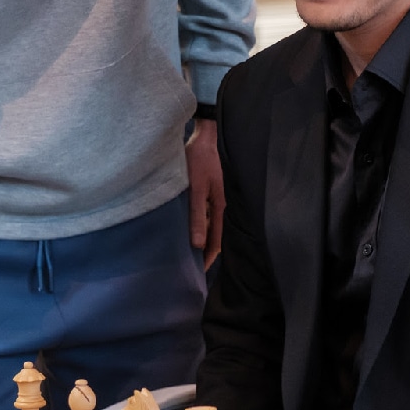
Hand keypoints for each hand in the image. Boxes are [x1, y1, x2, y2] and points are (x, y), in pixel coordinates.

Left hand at [186, 117, 224, 268]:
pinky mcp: (210, 192)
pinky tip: (190, 228)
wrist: (205, 136)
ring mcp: (216, 199)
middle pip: (215, 236)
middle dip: (206, 253)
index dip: (208, 259)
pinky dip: (200, 225)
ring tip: (188, 252)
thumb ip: (195, 215)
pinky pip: (206, 215)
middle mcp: (221, 206)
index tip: (198, 273)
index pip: (216, 242)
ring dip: (202, 239)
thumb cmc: (200, 160)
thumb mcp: (195, 188)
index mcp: (220, 208)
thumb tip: (198, 244)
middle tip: (192, 267)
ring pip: (210, 226)